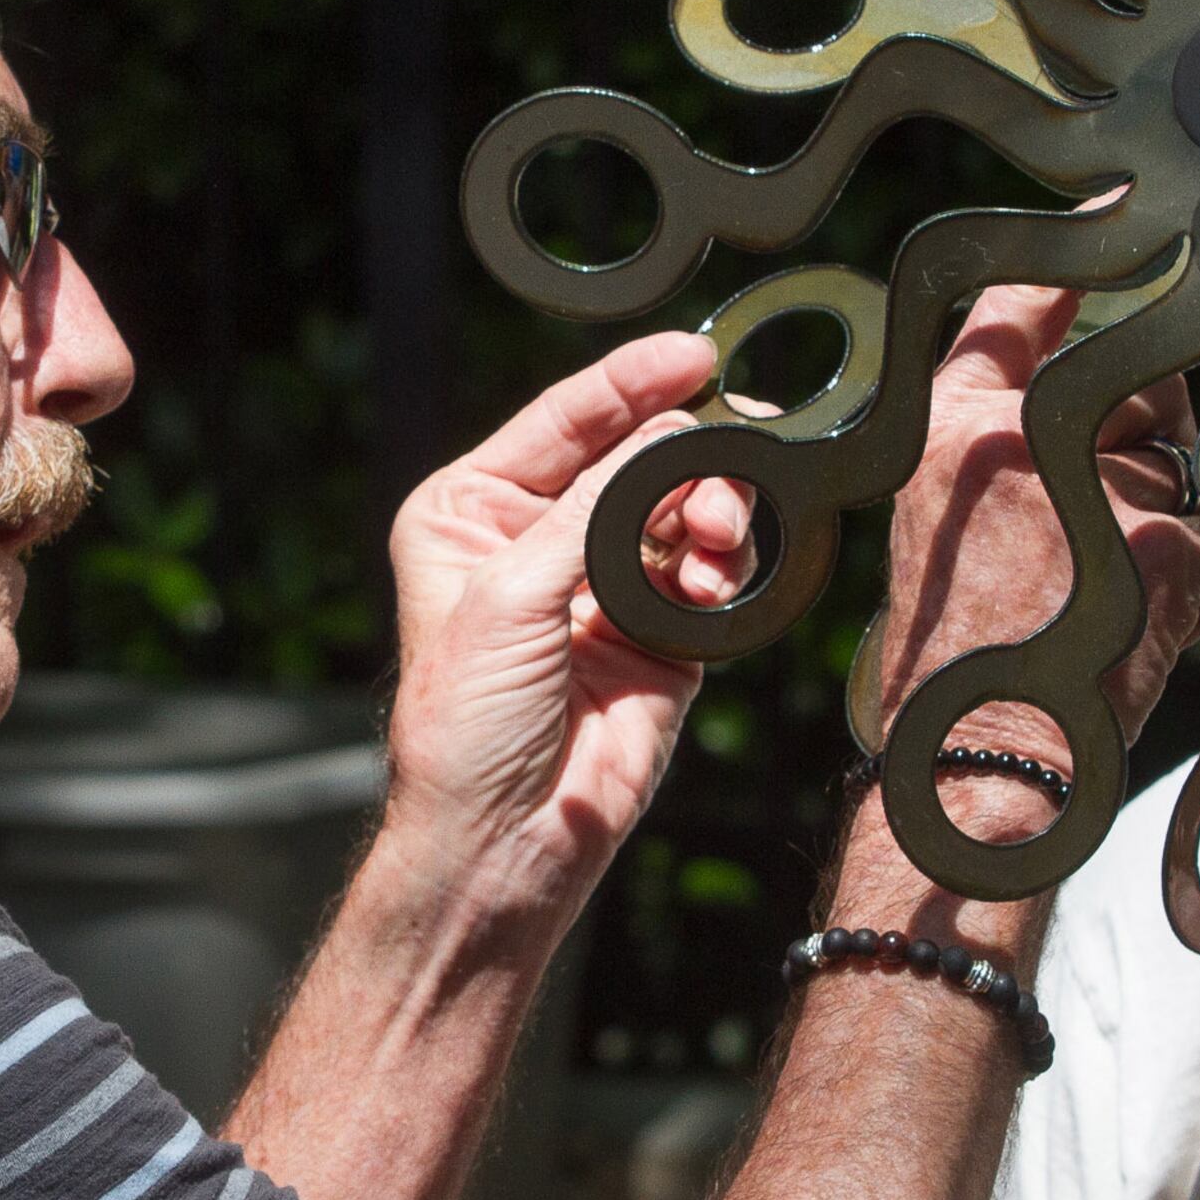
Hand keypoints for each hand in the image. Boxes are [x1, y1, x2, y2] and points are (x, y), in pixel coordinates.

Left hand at [377, 332, 755, 924]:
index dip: (632, 382)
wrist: (504, 844)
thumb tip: (672, 434)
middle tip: (732, 461)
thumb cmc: (467, 728)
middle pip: (638, 455)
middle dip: (689, 454)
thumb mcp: (511, 595)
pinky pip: (711, 571)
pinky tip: (715, 584)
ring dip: (713, 509)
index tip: (697, 355)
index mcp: (474, 508)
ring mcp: (605, 583)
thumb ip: (594, 508)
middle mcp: (541, 536)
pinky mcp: (662, 635)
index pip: (566, 419)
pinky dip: (725, 568)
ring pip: (685, 506)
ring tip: (717, 537)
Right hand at [876, 283, 1199, 801]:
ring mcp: (1093, 487)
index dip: (1080, 252)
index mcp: (951, 428)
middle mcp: (1016, 437)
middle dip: (1150, 430)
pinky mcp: (1161, 544)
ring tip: (1112, 592)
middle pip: (1137, 379)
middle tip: (1105, 522)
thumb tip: (1109, 408)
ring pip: (1183, 463)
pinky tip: (1149, 624)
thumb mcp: (943, 523)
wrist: (972, 755)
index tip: (1122, 207)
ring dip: (1174, 518)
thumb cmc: (958, 653)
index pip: (1020, 304)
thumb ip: (1003, 448)